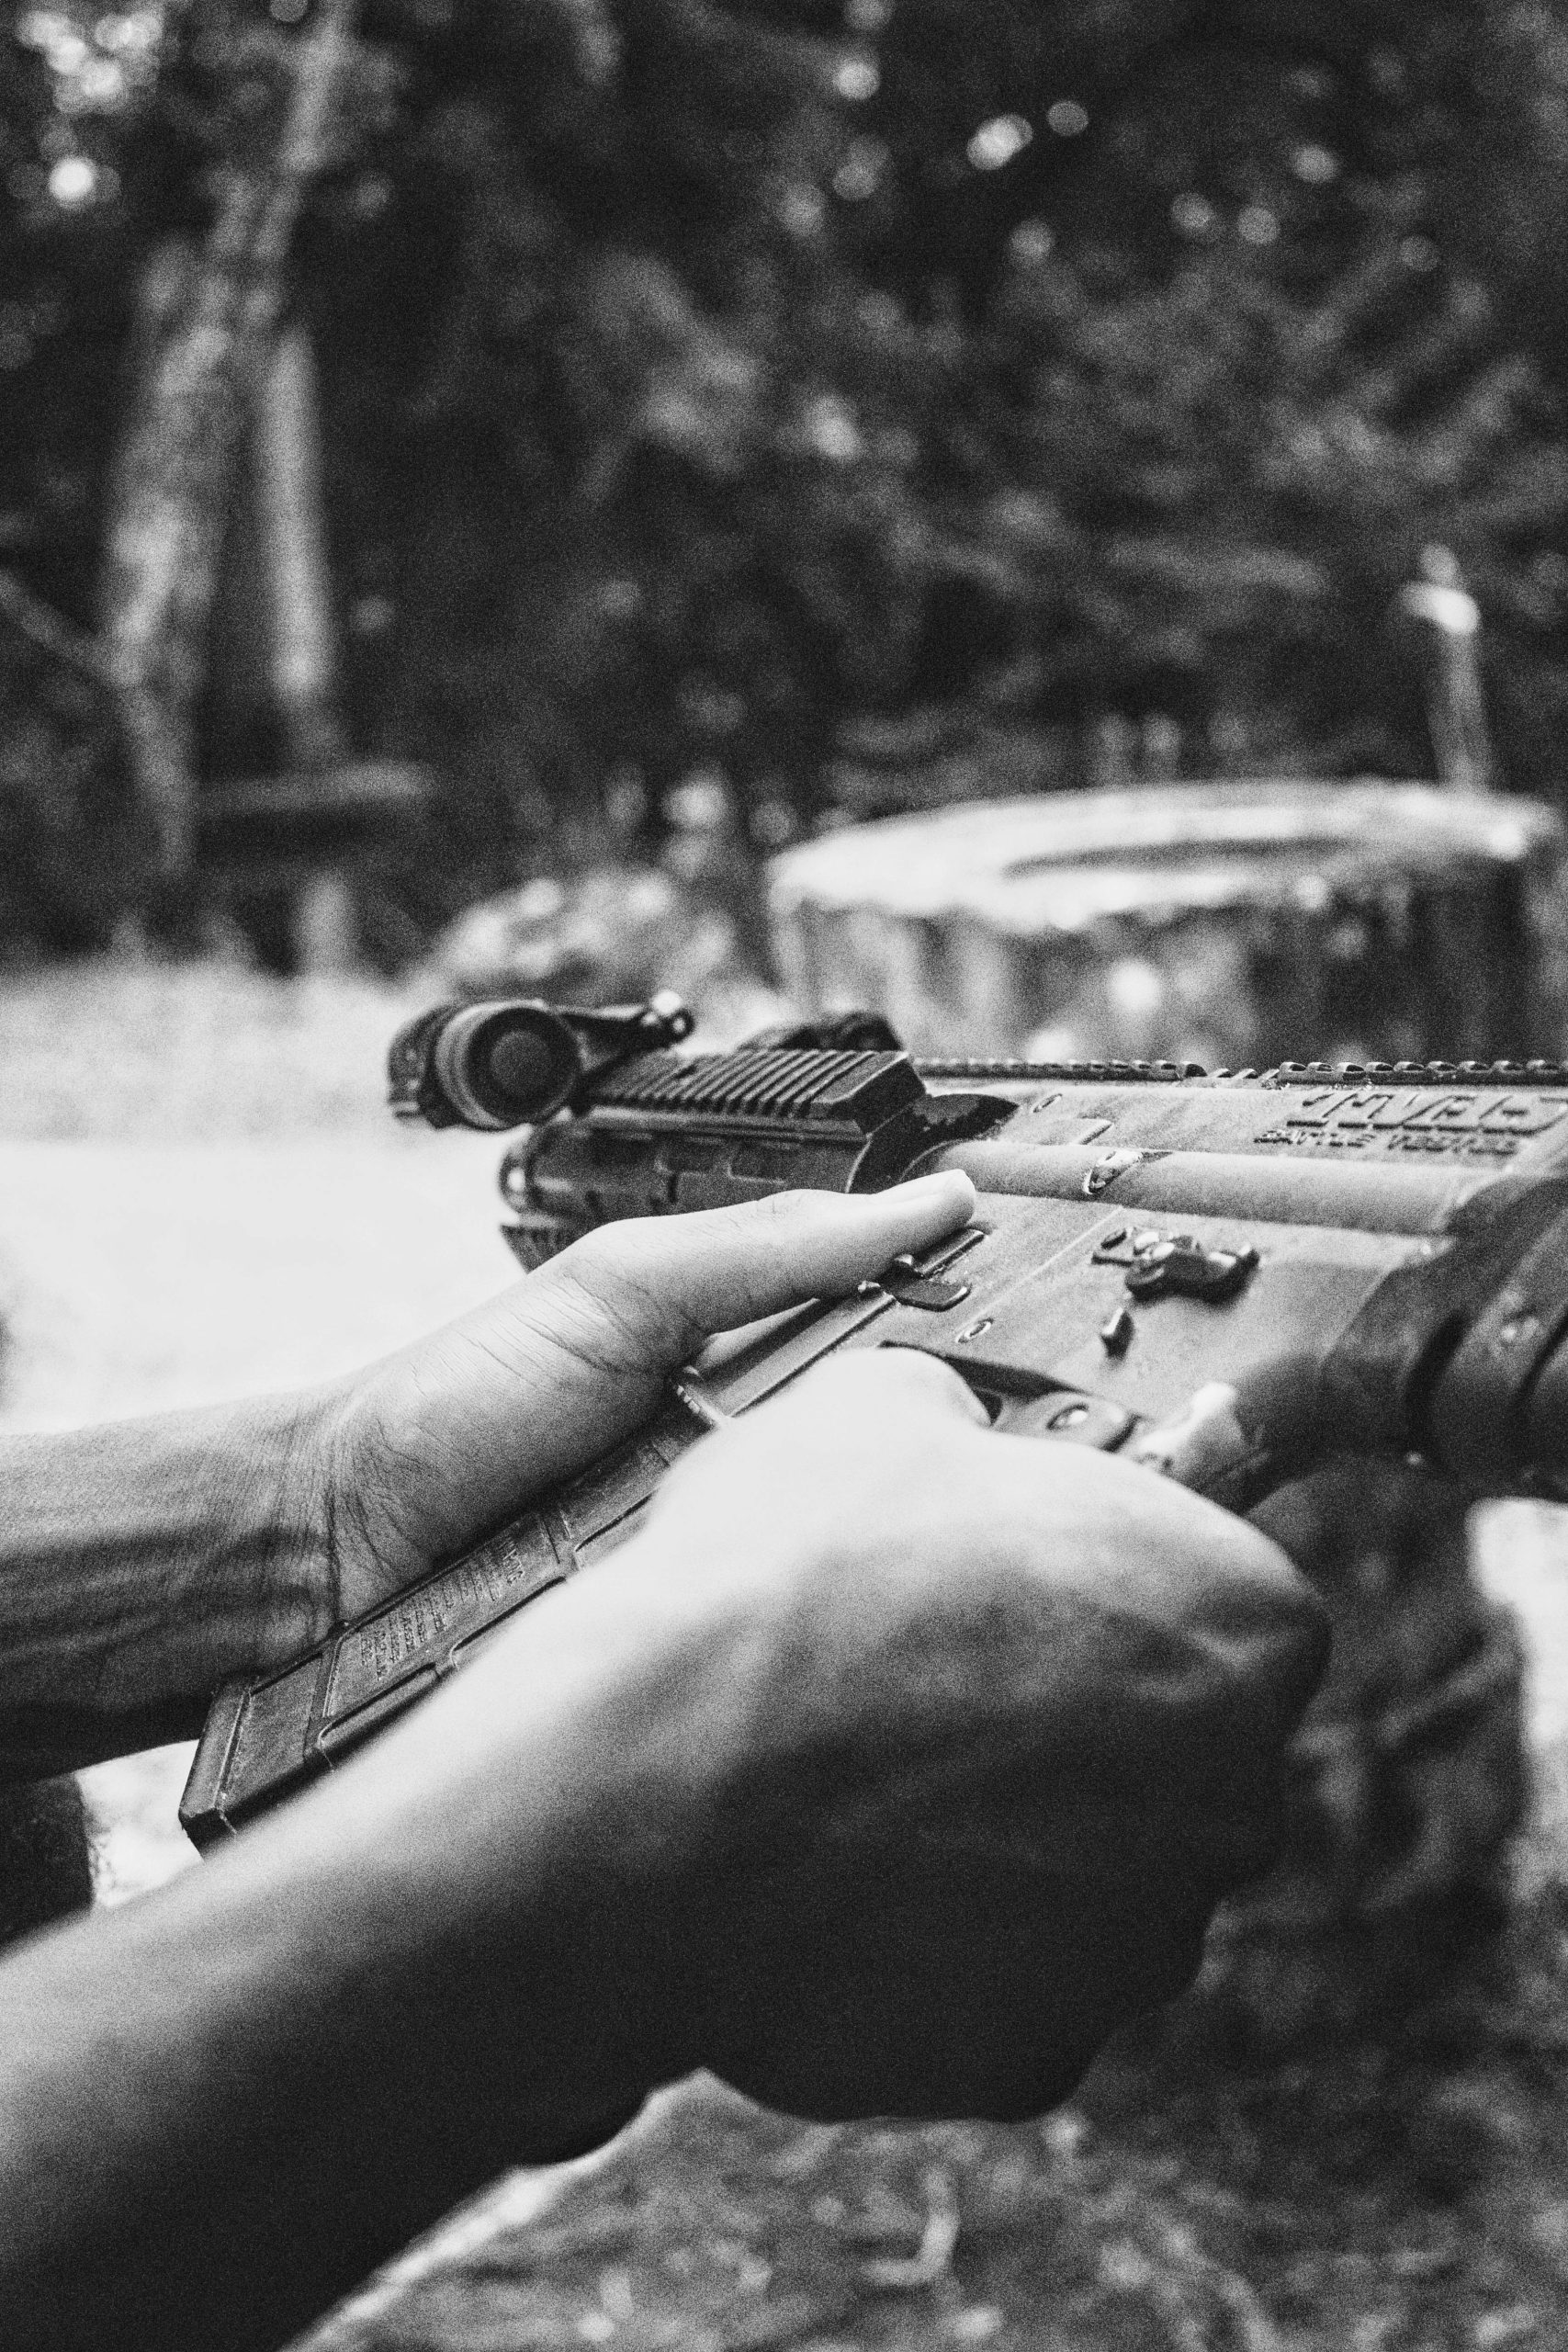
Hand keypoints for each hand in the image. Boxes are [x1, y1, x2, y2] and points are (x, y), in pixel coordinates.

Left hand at [319, 1174, 979, 1621]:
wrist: (340, 1549)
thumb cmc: (463, 1402)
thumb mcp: (624, 1289)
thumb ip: (770, 1247)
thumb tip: (928, 1199)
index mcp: (758, 1369)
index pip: (905, 1357)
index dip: (980, 1356)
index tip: (1066, 1352)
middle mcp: (762, 1470)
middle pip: (897, 1473)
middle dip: (936, 1475)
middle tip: (988, 1474)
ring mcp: (732, 1564)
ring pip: (854, 1570)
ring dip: (875, 1565)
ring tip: (921, 1557)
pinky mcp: (699, 1652)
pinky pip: (781, 1648)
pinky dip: (802, 1640)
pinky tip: (833, 1638)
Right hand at [572, 1346, 1329, 2120]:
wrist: (656, 1787)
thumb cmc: (786, 1582)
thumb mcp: (873, 1410)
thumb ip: (961, 1418)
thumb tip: (941, 1427)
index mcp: (1241, 1619)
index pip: (1220, 1599)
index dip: (1109, 1583)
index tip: (1018, 1584)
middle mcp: (1237, 1796)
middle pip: (1174, 1750)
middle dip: (1072, 1719)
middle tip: (929, 1679)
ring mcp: (1141, 1943)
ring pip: (1092, 1876)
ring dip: (1006, 1836)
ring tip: (856, 1780)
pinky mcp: (1039, 2054)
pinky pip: (1003, 1984)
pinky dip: (936, 1943)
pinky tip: (836, 1880)